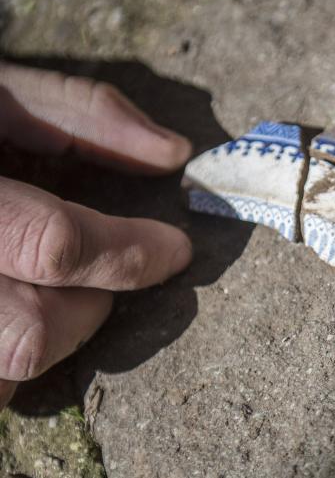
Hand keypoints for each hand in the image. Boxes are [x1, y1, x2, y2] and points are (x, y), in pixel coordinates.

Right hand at [0, 62, 193, 406]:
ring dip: (40, 345)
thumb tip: (172, 153)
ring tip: (44, 295)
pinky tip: (5, 310)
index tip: (174, 250)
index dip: (130, 253)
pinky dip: (2, 364)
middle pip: (26, 333)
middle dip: (88, 312)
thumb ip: (79, 113)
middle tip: (101, 279)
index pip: (53, 244)